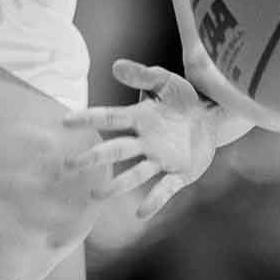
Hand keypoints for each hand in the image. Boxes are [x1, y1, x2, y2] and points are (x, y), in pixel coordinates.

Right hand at [63, 59, 217, 218]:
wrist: (214, 117)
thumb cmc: (184, 99)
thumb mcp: (166, 81)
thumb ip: (143, 74)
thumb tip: (115, 65)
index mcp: (139, 118)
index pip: (110, 118)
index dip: (89, 118)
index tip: (65, 121)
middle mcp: (146, 142)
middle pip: (116, 150)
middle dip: (93, 157)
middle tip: (68, 165)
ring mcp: (162, 159)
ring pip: (136, 174)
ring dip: (117, 185)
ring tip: (96, 196)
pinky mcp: (181, 173)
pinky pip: (165, 189)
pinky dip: (154, 200)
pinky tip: (141, 213)